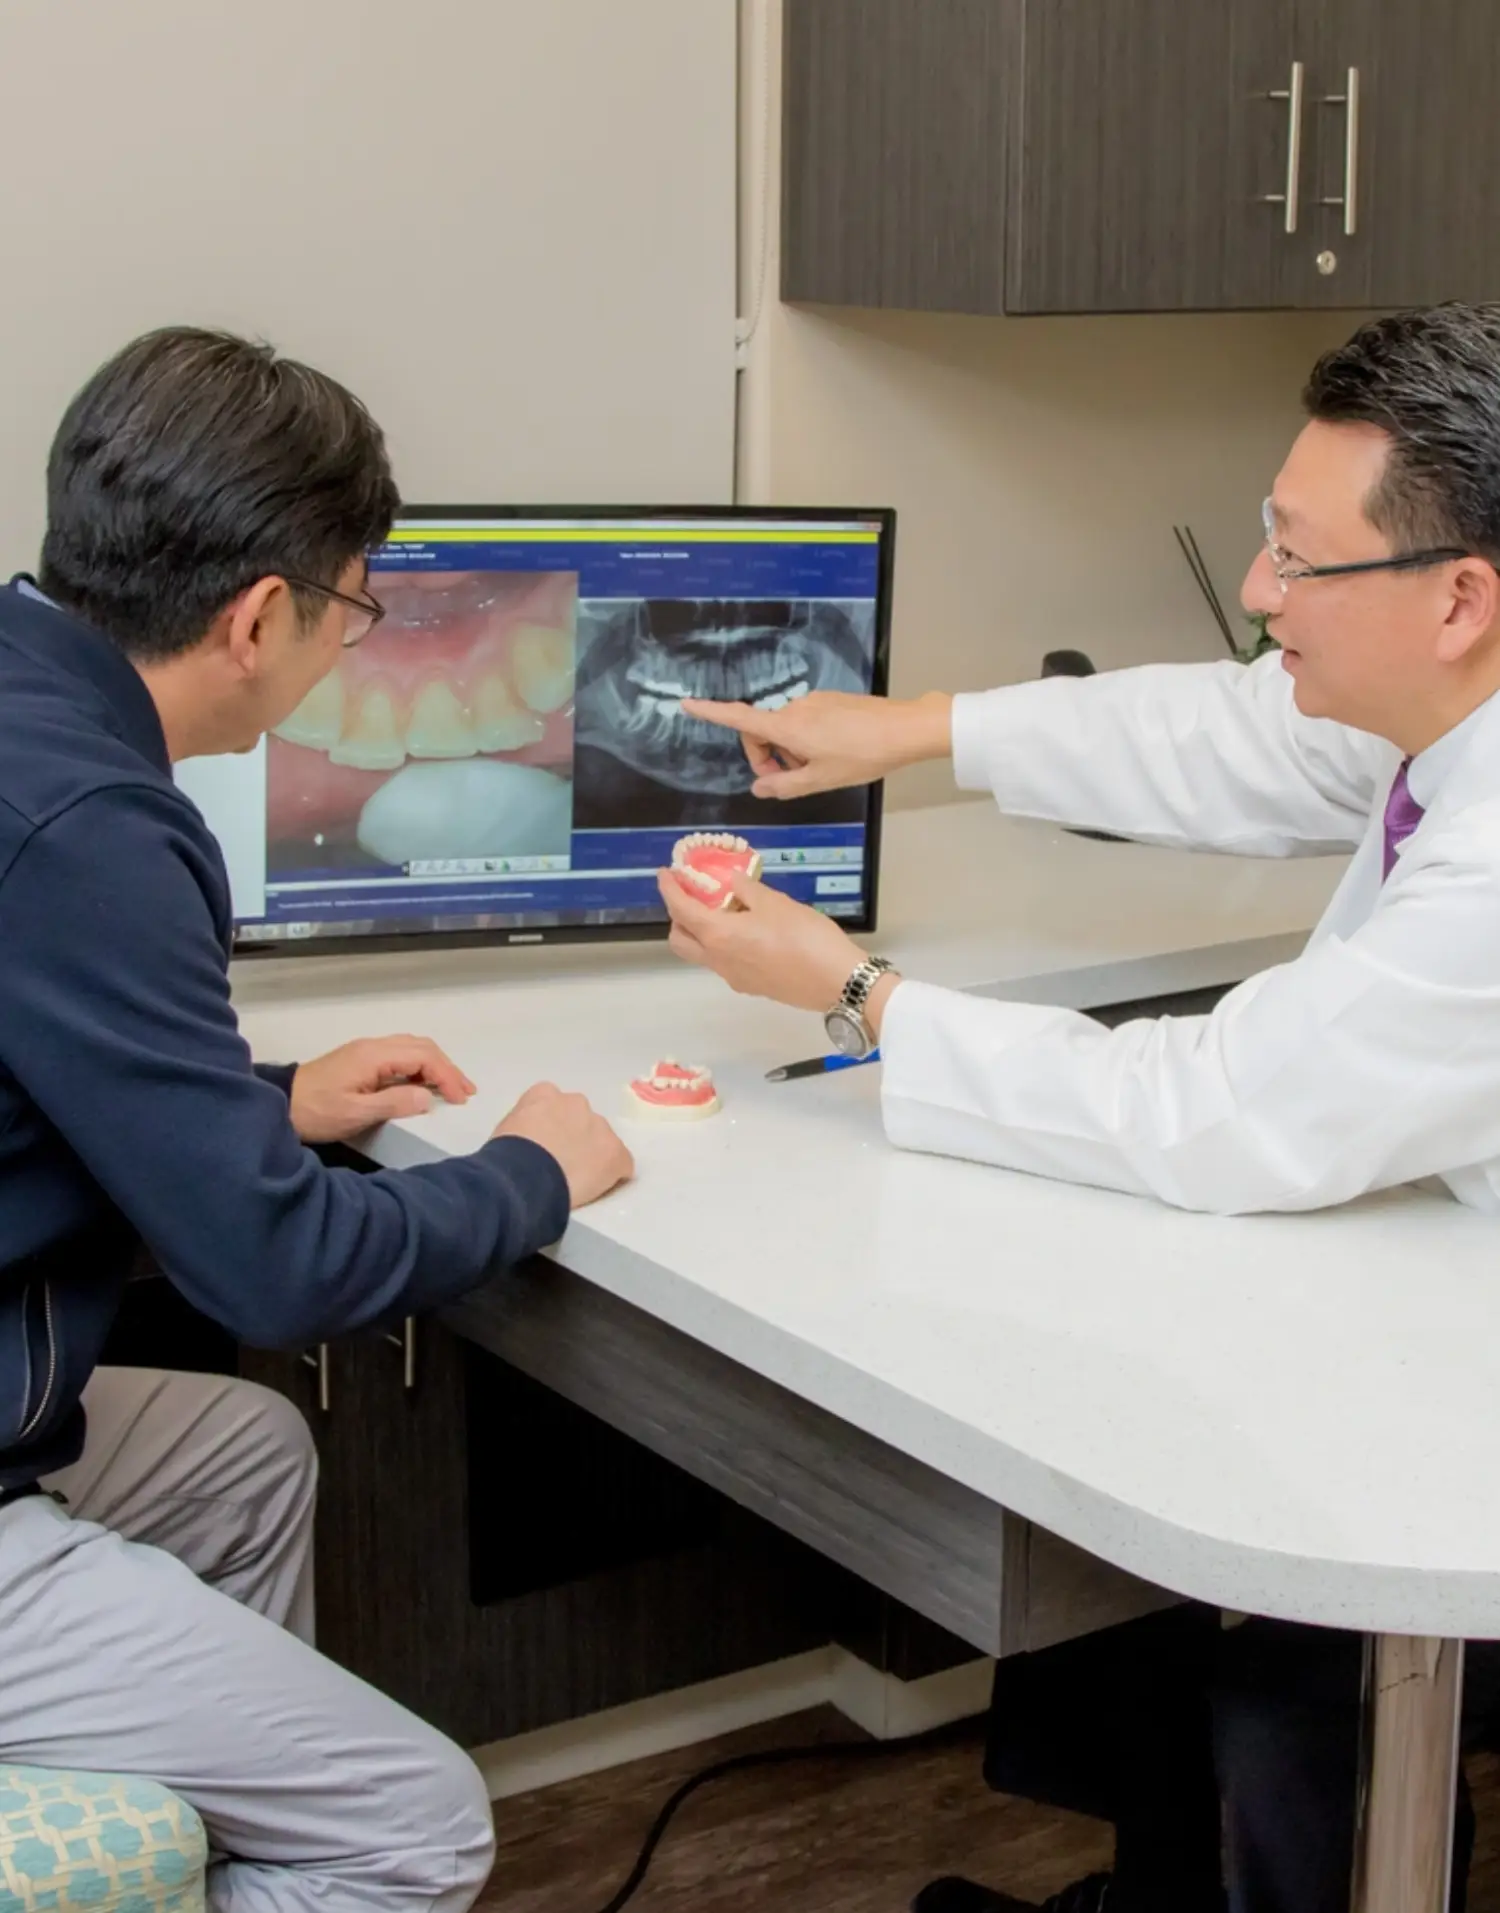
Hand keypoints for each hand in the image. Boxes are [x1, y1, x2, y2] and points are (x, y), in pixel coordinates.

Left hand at [289, 1036, 475, 1143]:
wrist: (278, 1103)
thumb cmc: (315, 1111)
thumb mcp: (355, 1113)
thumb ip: (394, 1103)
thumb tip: (428, 1097)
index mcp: (374, 1056)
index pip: (423, 1057)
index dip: (447, 1077)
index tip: (460, 1099)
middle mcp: (373, 1046)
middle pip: (422, 1047)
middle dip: (447, 1068)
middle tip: (466, 1093)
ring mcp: (366, 1051)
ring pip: (412, 1048)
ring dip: (436, 1066)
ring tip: (453, 1089)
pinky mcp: (361, 1060)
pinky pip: (400, 1056)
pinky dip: (420, 1067)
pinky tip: (425, 1085)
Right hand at [491, 1083, 634, 1208]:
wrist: (523, 1176)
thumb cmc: (506, 1156)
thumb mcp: (507, 1128)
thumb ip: (526, 1123)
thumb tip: (533, 1137)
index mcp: (545, 1094)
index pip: (553, 1106)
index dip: (551, 1127)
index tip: (544, 1145)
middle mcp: (576, 1103)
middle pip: (581, 1120)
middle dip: (575, 1139)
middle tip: (560, 1164)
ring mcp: (600, 1127)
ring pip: (602, 1141)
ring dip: (593, 1156)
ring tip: (575, 1180)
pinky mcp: (616, 1153)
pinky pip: (621, 1164)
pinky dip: (612, 1176)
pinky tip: (596, 1189)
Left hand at [657, 867, 860, 1010]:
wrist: (836, 981)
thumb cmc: (804, 936)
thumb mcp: (775, 903)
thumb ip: (748, 890)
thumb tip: (731, 881)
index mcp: (718, 936)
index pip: (681, 910)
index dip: (669, 890)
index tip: (665, 874)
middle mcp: (718, 960)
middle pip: (680, 940)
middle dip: (678, 917)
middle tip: (695, 896)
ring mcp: (733, 977)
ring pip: (702, 954)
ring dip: (702, 932)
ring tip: (727, 911)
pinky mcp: (751, 986)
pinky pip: (725, 963)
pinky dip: (724, 945)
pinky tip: (749, 932)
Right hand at [680, 689, 952, 799]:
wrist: (905, 729)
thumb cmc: (863, 755)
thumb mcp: (820, 780)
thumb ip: (784, 786)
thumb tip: (759, 787)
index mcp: (788, 727)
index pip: (739, 718)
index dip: (710, 712)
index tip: (687, 704)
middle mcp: (796, 709)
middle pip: (761, 730)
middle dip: (765, 756)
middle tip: (787, 781)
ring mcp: (814, 702)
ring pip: (786, 730)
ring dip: (790, 752)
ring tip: (818, 771)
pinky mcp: (830, 701)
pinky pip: (805, 722)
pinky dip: (806, 741)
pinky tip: (833, 756)